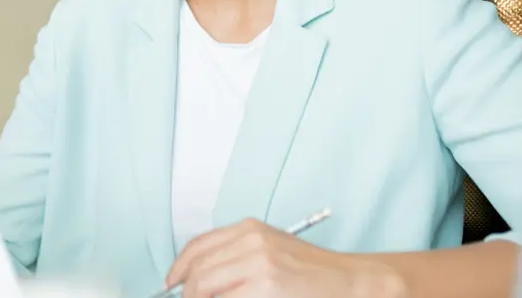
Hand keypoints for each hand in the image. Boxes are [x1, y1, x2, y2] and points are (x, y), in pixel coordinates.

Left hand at [165, 218, 405, 297]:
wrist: (350, 281)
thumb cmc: (310, 272)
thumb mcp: (269, 250)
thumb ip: (235, 258)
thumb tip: (195, 279)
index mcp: (249, 229)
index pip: (198, 246)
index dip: (178, 268)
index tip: (171, 284)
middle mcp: (251, 241)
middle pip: (198, 270)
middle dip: (187, 292)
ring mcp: (259, 265)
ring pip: (206, 288)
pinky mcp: (266, 287)